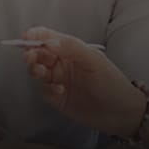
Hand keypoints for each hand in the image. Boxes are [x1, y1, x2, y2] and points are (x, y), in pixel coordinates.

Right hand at [18, 26, 144, 138]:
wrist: (121, 113)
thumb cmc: (113, 83)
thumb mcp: (94, 61)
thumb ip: (72, 48)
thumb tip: (49, 41)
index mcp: (73, 50)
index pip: (50, 38)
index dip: (37, 35)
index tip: (27, 36)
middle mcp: (64, 64)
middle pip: (40, 54)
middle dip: (32, 53)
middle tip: (30, 56)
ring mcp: (60, 81)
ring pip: (39, 71)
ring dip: (36, 69)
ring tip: (40, 71)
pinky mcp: (58, 99)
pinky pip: (45, 91)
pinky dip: (48, 90)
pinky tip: (60, 91)